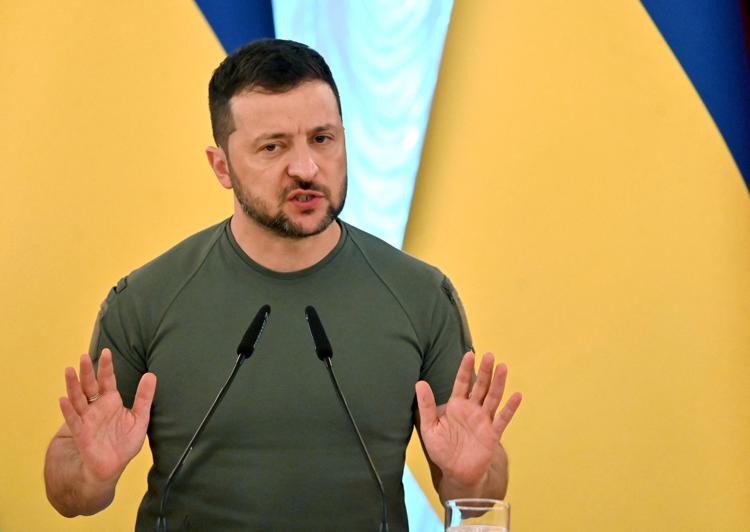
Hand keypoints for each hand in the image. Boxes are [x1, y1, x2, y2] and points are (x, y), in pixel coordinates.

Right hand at [59, 348, 155, 483]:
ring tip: (69, 370)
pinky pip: (72, 420)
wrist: (113, 465)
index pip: (107, 380)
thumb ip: (144, 397)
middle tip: (84, 356)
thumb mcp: (140, 417)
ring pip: (77, 398)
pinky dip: (68, 410)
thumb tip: (151, 375)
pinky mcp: (80, 433)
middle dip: (86, 371)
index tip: (106, 352)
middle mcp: (96, 407)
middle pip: (89, 385)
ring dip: (72, 385)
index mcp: (111, 401)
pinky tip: (63, 399)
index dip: (106, 367)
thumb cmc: (125, 442)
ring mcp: (86, 418)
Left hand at [415, 352, 521, 487]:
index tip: (470, 354)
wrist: (456, 473)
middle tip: (490, 355)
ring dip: (498, 383)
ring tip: (503, 367)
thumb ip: (426, 405)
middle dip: (485, 371)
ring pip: (493, 398)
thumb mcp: (429, 427)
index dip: (465, 369)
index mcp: (456, 406)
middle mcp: (472, 409)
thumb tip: (419, 383)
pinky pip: (503, 419)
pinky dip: (510, 408)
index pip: (462, 383)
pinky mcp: (492, 433)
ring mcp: (484, 420)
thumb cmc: (442, 449)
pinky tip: (517, 396)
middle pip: (480, 386)